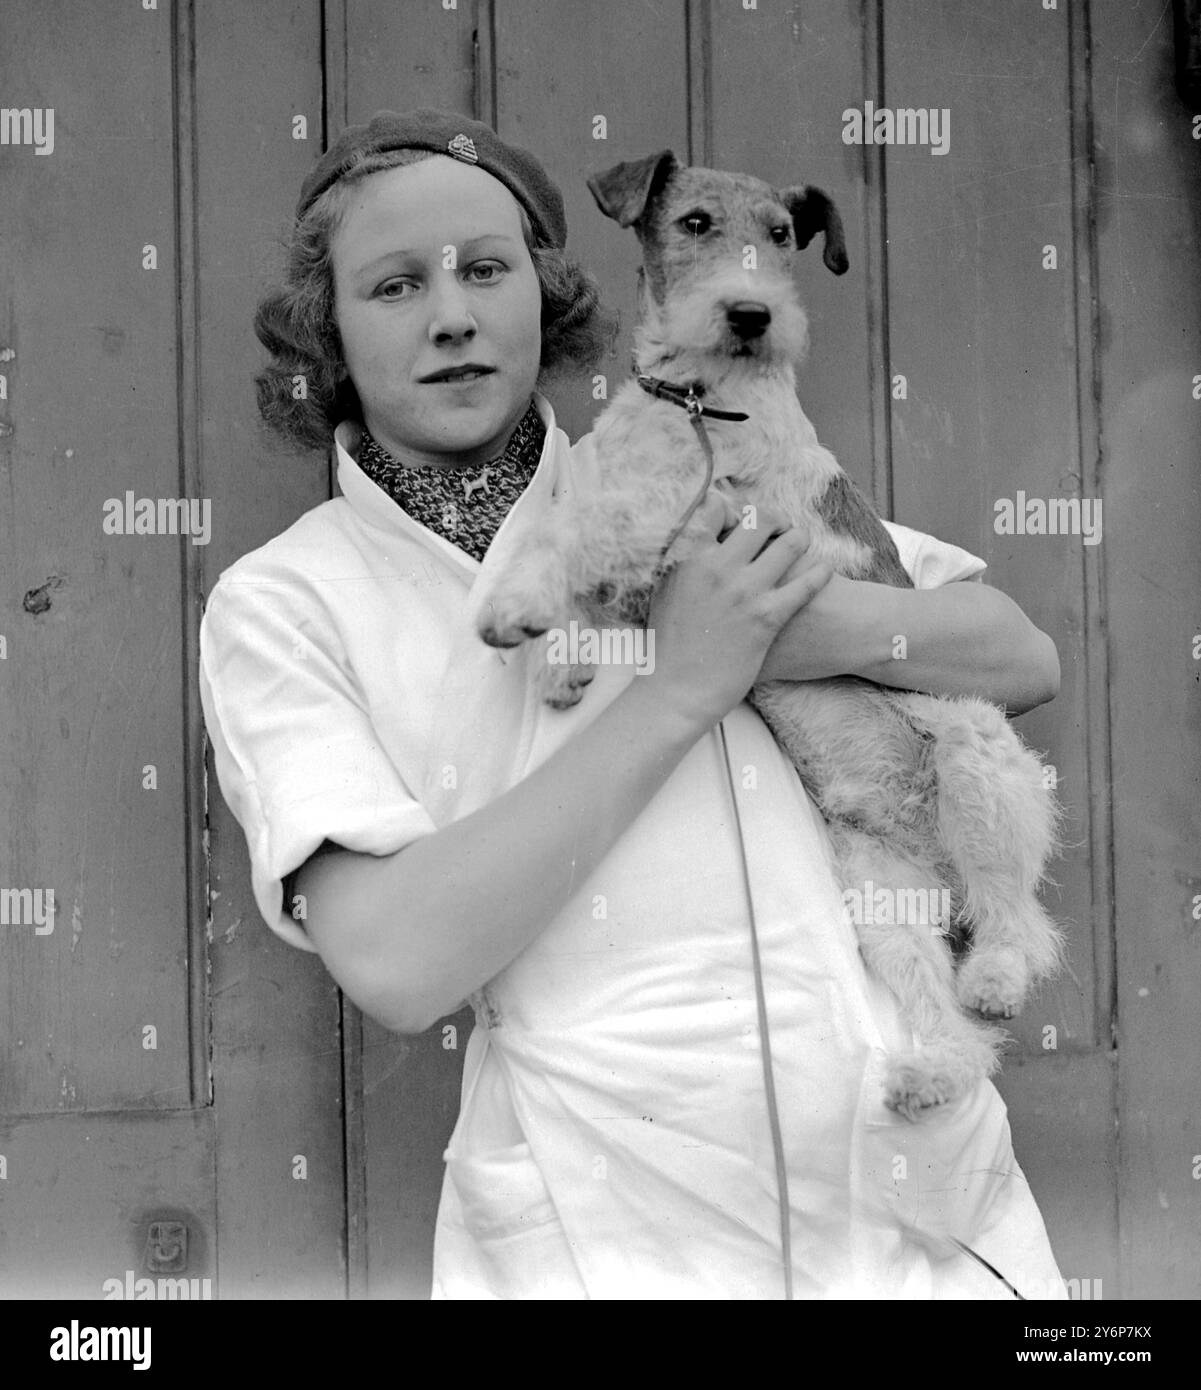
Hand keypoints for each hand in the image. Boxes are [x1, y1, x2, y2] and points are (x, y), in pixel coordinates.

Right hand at [630, 490, 832, 732]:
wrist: (677, 691)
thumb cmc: (667, 647)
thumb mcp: (663, 593)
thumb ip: (680, 562)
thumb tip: (692, 539)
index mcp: (687, 558)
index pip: (715, 506)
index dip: (730, 508)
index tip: (737, 519)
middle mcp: (717, 568)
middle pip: (759, 517)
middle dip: (774, 520)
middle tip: (778, 530)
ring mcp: (744, 592)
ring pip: (790, 543)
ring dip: (800, 540)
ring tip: (801, 546)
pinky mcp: (767, 618)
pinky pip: (807, 582)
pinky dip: (819, 573)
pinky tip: (824, 572)